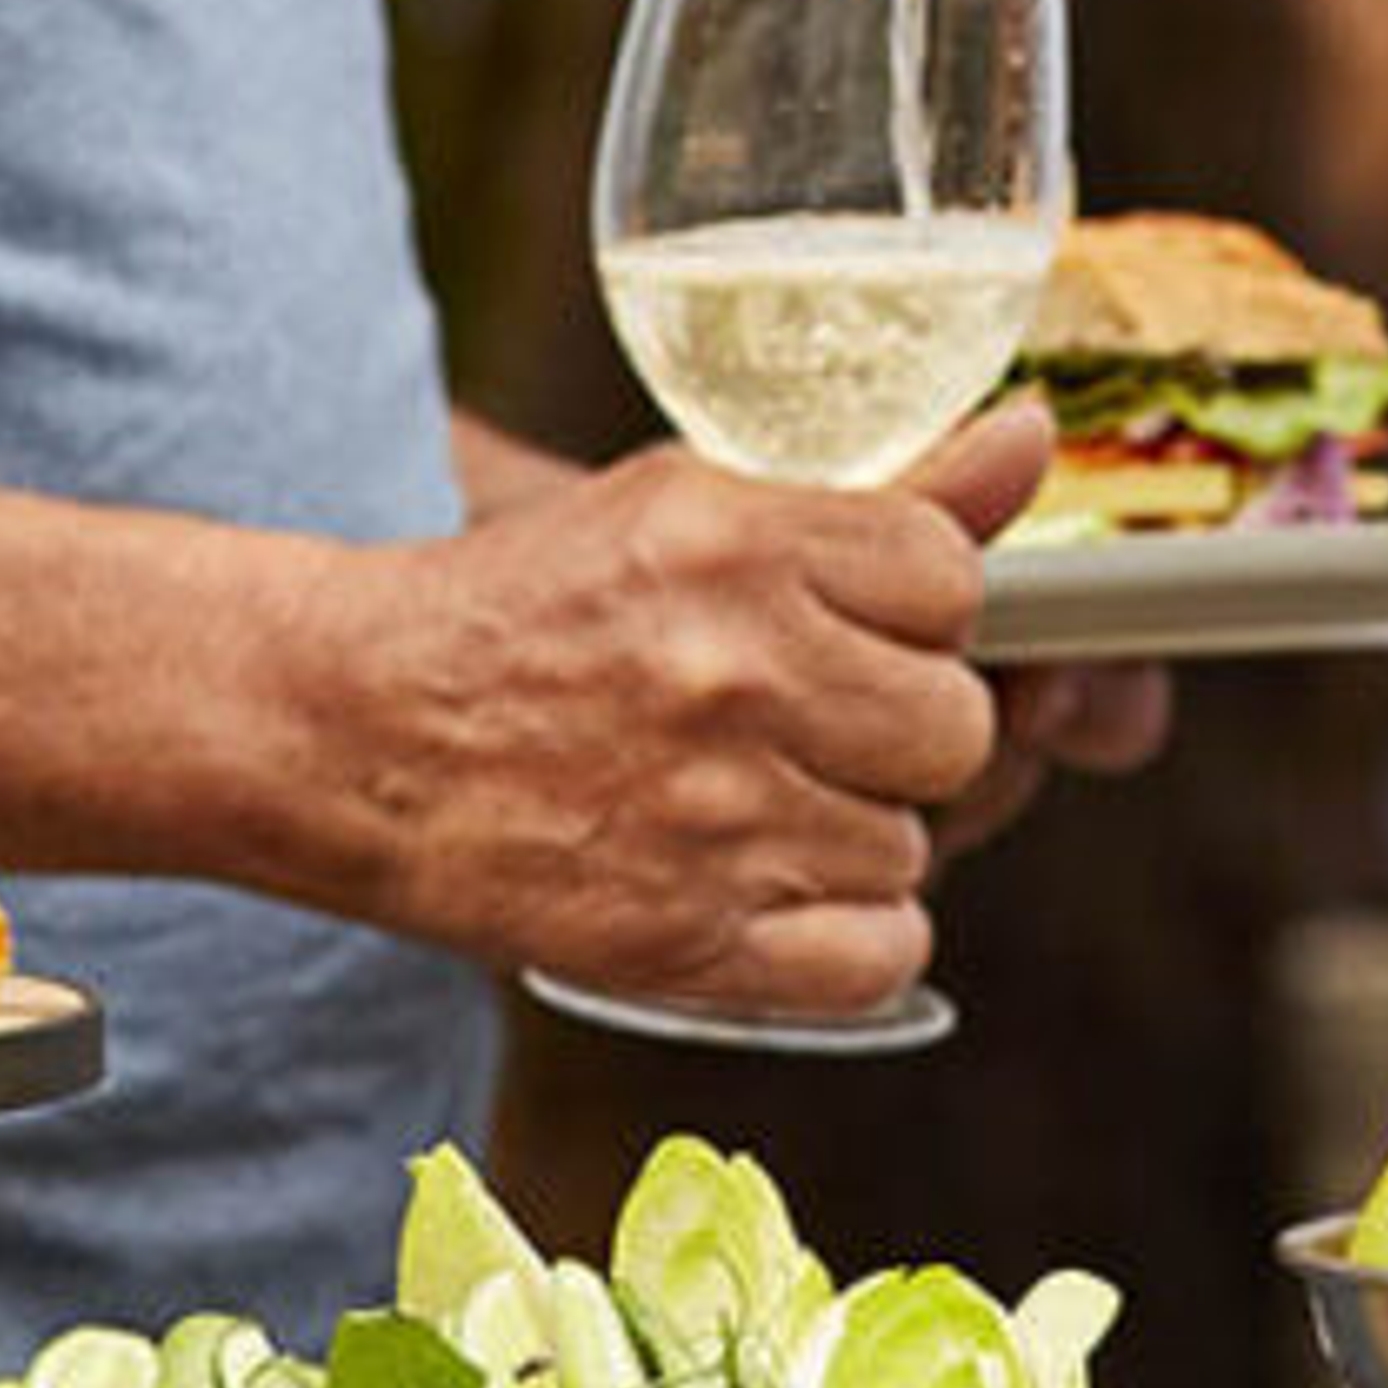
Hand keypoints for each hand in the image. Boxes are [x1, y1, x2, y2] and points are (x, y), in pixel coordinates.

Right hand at [350, 395, 1154, 1023]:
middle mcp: (735, 675)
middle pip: (955, 724)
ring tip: (746, 796)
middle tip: (797, 717)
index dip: (906, 608)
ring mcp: (717, 817)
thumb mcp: (690, 505)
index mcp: (735, 543)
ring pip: (914, 841)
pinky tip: (764, 881)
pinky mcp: (690, 938)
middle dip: (892, 724)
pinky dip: (843, 934)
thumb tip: (1034, 436)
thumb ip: (884, 489)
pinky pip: (883, 951)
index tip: (839, 620)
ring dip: (852, 828)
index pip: (951, 581)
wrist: (353, 731)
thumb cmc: (532, 609)